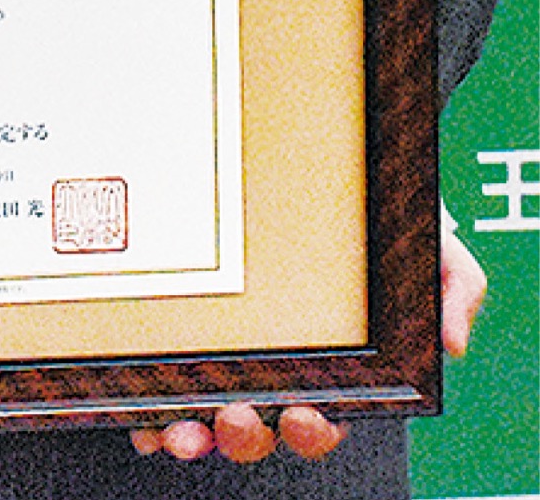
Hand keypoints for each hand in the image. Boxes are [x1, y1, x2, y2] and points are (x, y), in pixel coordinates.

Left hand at [129, 225, 486, 462]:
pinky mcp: (181, 338)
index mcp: (331, 365)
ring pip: (206, 417)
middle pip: (261, 428)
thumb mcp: (426, 243)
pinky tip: (142, 412)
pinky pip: (161, 388)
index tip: (307, 414)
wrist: (313, 161)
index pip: (325, 417)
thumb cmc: (371, 218)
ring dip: (194, 435)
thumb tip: (452, 339)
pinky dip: (149, 412)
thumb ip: (454, 285)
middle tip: (238, 416)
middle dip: (248, 434)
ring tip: (184, 428)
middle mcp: (273, 371)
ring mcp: (224, 359)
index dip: (315, 428)